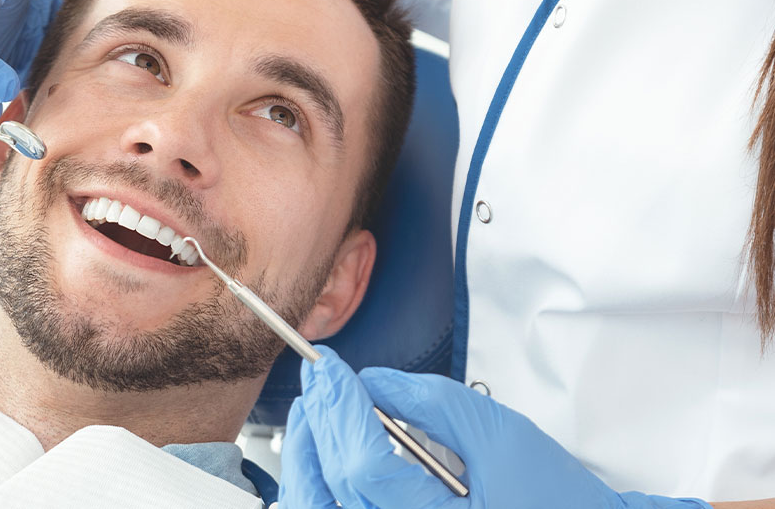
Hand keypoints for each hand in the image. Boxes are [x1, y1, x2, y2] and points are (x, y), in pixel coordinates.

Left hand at [277, 346, 708, 508]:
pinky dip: (320, 481)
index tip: (331, 367)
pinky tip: (325, 447)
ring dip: (309, 455)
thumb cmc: (553, 496)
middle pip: (337, 486)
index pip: (366, 467)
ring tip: (316, 408)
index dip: (342, 410)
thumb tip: (372, 380)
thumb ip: (432, 404)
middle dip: (321, 423)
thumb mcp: (500, 436)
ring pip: (321, 507)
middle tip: (319, 378)